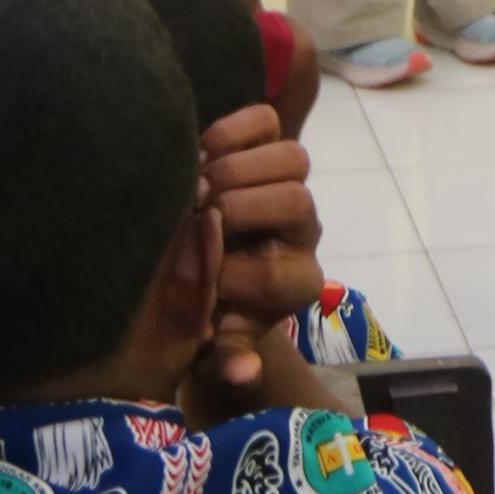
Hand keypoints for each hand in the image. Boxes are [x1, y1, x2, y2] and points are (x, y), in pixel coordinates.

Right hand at [197, 107, 324, 392]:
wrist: (200, 272)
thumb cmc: (204, 314)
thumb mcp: (212, 348)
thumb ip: (226, 361)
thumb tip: (240, 371)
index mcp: (296, 282)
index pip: (277, 275)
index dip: (229, 276)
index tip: (193, 278)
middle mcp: (302, 231)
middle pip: (297, 203)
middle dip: (239, 210)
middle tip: (192, 216)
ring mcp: (288, 184)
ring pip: (292, 158)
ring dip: (238, 169)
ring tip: (193, 186)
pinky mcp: (268, 146)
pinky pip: (267, 122)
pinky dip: (234, 129)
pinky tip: (199, 152)